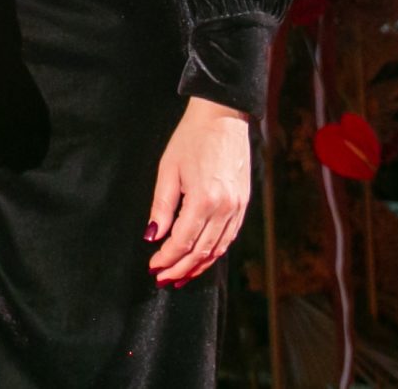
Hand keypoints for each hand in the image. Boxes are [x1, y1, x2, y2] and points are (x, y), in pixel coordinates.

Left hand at [147, 96, 252, 286]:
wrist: (223, 118)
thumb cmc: (191, 139)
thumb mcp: (168, 170)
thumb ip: (161, 206)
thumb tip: (152, 236)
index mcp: (204, 200)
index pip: (183, 242)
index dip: (167, 258)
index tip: (153, 267)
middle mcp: (225, 208)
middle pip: (201, 252)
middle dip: (181, 269)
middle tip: (163, 279)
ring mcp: (238, 208)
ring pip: (218, 249)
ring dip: (198, 266)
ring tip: (180, 276)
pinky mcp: (244, 204)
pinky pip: (229, 237)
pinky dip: (214, 252)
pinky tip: (201, 258)